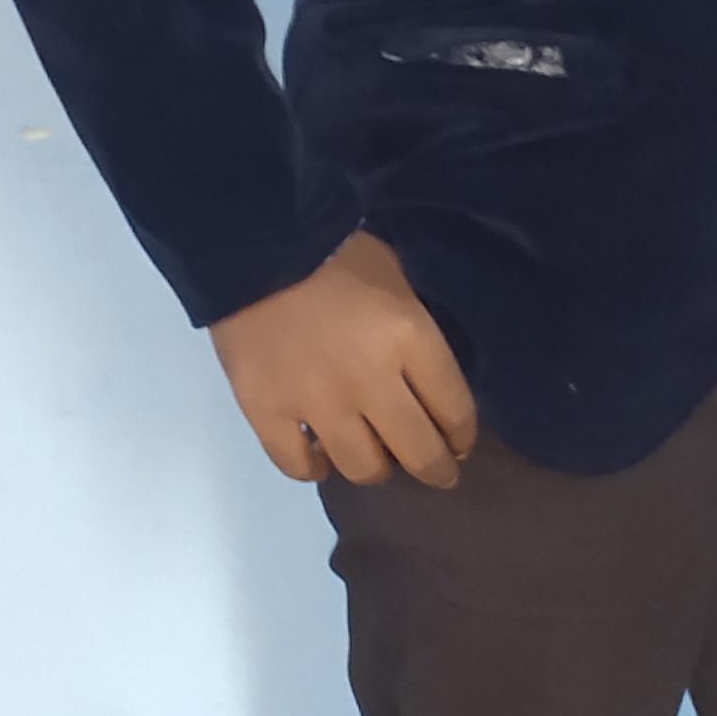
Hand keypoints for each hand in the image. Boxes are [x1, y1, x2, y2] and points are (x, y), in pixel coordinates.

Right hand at [209, 230, 478, 486]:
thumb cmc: (334, 251)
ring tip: (374, 457)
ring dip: (376, 468)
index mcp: (409, 338)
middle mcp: (369, 381)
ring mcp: (316, 402)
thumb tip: (421, 375)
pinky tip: (319, 456)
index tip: (459, 444)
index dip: (462, 436)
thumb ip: (412, 328)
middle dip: (435, 469)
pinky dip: (313, 468)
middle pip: (418, 451)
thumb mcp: (394, 276)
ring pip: (362, 468)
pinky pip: (298, 466)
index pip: (454, 409)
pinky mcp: (267, 412)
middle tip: (436, 472)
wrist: (254, 243)